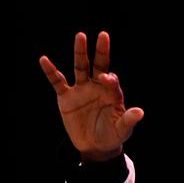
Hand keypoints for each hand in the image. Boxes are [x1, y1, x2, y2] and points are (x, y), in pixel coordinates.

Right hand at [39, 32, 143, 161]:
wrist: (95, 147)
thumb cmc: (112, 136)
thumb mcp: (122, 130)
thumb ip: (128, 120)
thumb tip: (140, 112)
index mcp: (111, 93)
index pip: (112, 80)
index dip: (109, 78)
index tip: (105, 79)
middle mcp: (97, 87)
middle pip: (99, 65)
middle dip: (101, 52)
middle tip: (104, 35)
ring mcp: (81, 90)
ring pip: (80, 67)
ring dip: (80, 53)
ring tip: (81, 36)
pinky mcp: (67, 97)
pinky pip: (58, 82)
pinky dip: (51, 72)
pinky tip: (44, 60)